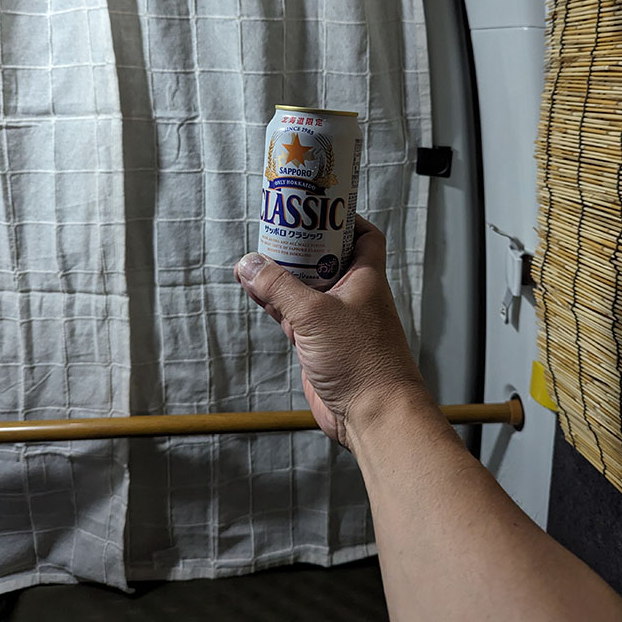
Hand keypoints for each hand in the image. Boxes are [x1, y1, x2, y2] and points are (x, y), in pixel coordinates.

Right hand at [234, 215, 426, 447]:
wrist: (373, 414)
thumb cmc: (363, 361)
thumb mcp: (314, 314)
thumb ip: (279, 288)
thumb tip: (249, 264)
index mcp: (365, 278)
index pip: (364, 236)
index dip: (345, 219)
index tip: (318, 207)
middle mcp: (352, 296)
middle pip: (326, 259)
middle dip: (301, 245)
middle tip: (274, 229)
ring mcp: (335, 322)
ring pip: (305, 288)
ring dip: (282, 276)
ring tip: (255, 258)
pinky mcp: (319, 346)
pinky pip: (293, 316)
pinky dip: (275, 304)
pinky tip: (255, 292)